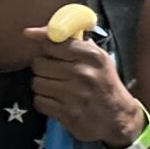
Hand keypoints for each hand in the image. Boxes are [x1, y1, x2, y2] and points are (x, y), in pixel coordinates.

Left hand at [25, 18, 142, 146]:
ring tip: (54, 87)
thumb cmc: (106, 84)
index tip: (30, 35)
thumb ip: (75, 44)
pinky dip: (44, 102)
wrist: (119, 117)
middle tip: (52, 71)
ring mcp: (74, 95)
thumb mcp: (99, 59)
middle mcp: (83, 73)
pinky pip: (40, 102)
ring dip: (42, 85)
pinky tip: (56, 101)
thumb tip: (43, 31)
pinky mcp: (68, 114)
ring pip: (37, 83)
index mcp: (91, 56)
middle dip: (42, 67)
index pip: (53, 42)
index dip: (41, 40)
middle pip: (39, 63)